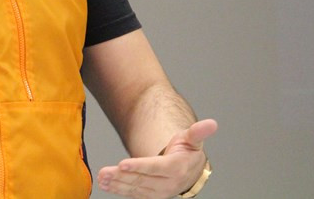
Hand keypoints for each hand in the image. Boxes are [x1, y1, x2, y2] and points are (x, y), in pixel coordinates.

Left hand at [97, 119, 217, 197]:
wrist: (189, 171)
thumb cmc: (187, 152)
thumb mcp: (192, 140)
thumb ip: (198, 133)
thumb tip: (212, 123)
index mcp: (178, 168)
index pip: (156, 168)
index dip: (139, 166)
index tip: (122, 164)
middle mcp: (169, 183)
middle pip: (142, 180)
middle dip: (122, 177)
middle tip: (104, 172)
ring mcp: (159, 192)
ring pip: (136, 189)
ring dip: (117, 184)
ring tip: (102, 177)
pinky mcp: (151, 196)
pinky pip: (134, 194)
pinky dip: (119, 190)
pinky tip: (106, 184)